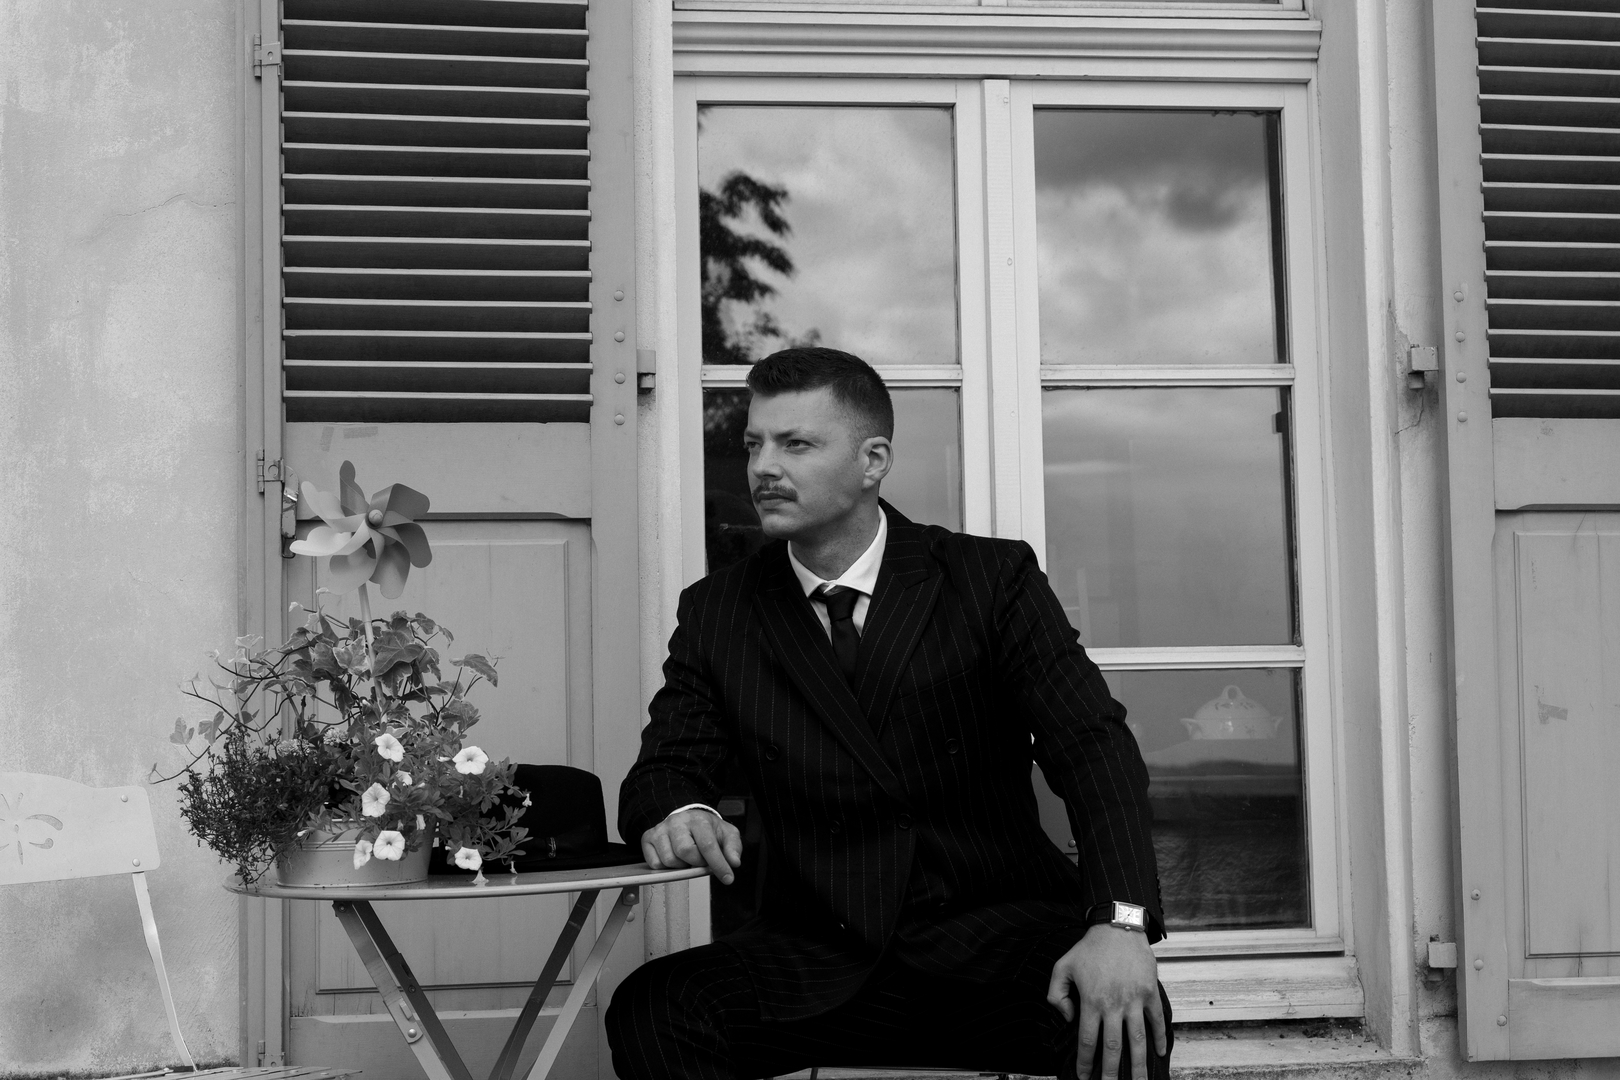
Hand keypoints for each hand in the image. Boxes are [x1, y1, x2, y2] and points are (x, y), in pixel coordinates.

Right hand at [640, 809, 742, 884]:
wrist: (687, 818)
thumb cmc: (707, 829)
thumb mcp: (726, 834)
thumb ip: (733, 847)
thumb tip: (733, 862)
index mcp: (697, 819)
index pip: (708, 845)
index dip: (718, 864)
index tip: (727, 878)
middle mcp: (676, 822)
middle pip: (686, 852)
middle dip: (697, 863)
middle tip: (701, 861)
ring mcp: (660, 830)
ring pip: (669, 860)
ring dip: (681, 866)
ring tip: (687, 858)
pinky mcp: (647, 838)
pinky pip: (655, 863)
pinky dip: (666, 868)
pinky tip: (674, 858)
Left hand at [1047, 926, 1164, 1079]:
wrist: (1118, 927)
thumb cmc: (1088, 948)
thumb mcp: (1062, 966)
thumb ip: (1057, 994)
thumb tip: (1068, 1019)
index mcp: (1091, 1001)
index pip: (1088, 1040)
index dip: (1086, 1061)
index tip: (1084, 1076)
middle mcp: (1114, 1004)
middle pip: (1113, 1047)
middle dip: (1111, 1072)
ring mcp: (1134, 1000)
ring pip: (1137, 1040)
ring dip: (1137, 1064)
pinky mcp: (1149, 993)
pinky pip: (1157, 1021)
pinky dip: (1159, 1039)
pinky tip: (1158, 1054)